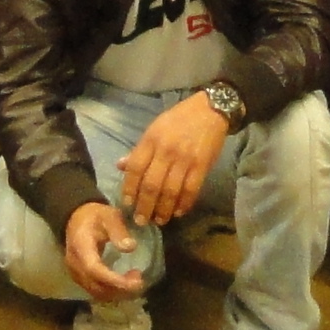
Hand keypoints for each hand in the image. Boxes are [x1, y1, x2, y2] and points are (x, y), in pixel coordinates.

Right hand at [63, 200, 149, 301]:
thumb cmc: (94, 216)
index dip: (114, 279)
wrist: (75, 218)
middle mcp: (74, 263)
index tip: (135, 282)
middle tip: (140, 281)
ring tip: (135, 280)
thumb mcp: (109, 215)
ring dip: (116, 292)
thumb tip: (131, 247)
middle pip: (95, 285)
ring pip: (95, 292)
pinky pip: (94, 291)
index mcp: (81, 246)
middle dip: (119, 288)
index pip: (94, 269)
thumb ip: (118, 230)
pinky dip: (111, 292)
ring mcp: (74, 272)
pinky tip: (124, 283)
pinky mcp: (79, 278)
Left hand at [118, 95, 232, 227]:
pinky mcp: (202, 165)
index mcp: (151, 140)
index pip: (135, 168)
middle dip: (145, 206)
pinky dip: (184, 203)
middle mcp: (166, 150)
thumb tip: (120, 166)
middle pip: (151, 185)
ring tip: (159, 220)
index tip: (127, 204)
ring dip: (164, 209)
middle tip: (141, 220)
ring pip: (170, 191)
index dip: (129, 189)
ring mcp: (185, 159)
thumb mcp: (154, 128)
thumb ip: (139, 150)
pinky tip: (178, 212)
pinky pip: (191, 189)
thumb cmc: (179, 119)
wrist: (210, 109)